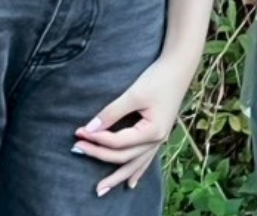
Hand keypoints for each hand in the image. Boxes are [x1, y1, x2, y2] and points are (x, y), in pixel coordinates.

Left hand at [74, 53, 193, 195]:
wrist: (180, 67)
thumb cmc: (158, 78)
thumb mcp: (134, 94)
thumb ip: (111, 113)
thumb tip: (89, 129)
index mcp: (153, 131)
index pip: (118, 141)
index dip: (97, 138)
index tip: (79, 132)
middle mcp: (157, 140)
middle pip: (123, 156)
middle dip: (99, 154)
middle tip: (77, 149)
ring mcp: (160, 139)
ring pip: (135, 164)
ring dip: (117, 176)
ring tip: (101, 189)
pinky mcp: (159, 135)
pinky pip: (146, 160)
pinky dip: (137, 171)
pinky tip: (131, 183)